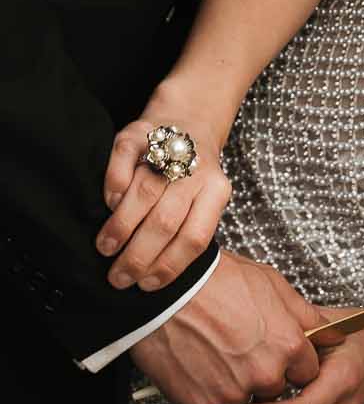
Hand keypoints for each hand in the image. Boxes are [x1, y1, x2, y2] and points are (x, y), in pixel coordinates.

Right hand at [99, 112, 232, 291]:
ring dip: (121, 228)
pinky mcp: (141, 133)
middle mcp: (197, 170)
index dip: (168, 265)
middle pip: (166, 221)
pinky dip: (114, 188)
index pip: (195, 237)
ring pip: (144, 194)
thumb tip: (153, 276)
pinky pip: (123, 163)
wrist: (189, 119)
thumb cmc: (191, 176)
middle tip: (118, 276)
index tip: (146, 284)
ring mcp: (168, 149)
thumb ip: (186, 233)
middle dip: (138, 256)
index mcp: (218, 191)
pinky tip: (109, 207)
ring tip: (105, 249)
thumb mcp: (203, 202)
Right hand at [130, 252, 318, 403]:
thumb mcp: (271, 284)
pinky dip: (207, 390)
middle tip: (239, 348)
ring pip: (244, 399)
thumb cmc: (215, 281)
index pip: (307, 373)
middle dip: (263, 374)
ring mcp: (233, 392)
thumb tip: (331, 334)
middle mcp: (265, 372)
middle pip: (276, 389)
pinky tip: (197, 362)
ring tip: (215, 352)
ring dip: (234, 383)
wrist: (163, 292)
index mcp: (287, 345)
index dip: (292, 363)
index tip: (277, 353)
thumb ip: (304, 315)